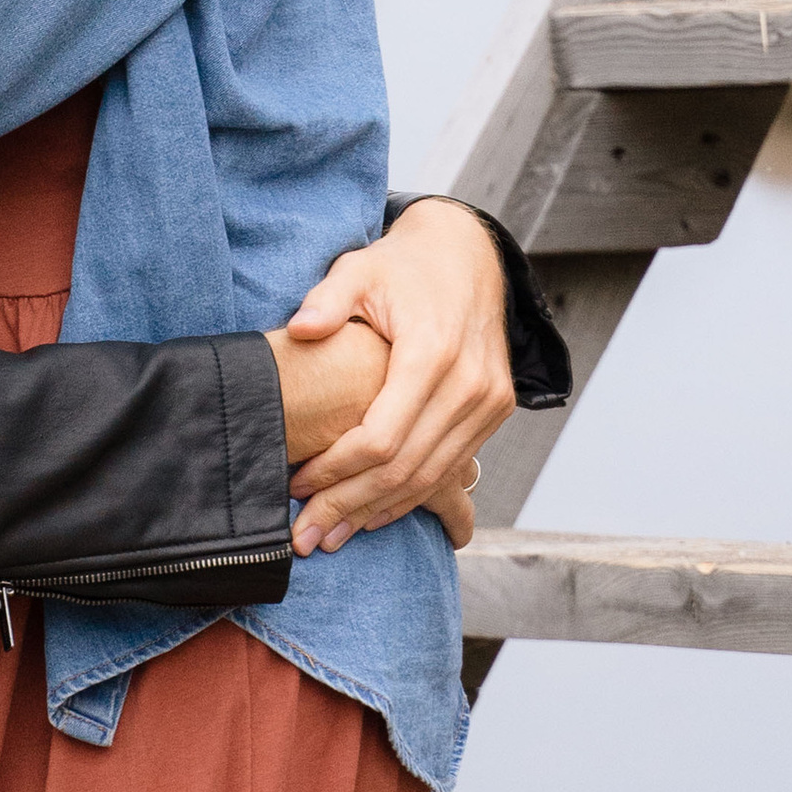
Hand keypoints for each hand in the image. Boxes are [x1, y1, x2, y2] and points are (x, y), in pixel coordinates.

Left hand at [279, 198, 513, 554]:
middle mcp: (469, 383)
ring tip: (331, 535)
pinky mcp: (495, 409)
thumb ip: (328, 300)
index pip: (381, 437)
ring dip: (379, 511)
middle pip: (405, 468)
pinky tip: (372, 514)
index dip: (335, 469)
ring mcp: (489, 400)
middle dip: (350, 505)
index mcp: (432, 353)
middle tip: (307, 535)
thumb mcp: (358, 269)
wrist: (467, 256)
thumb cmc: (401, 267)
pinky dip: (412, 495)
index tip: (296, 483)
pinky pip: (450, 465)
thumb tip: (300, 329)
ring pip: (431, 476)